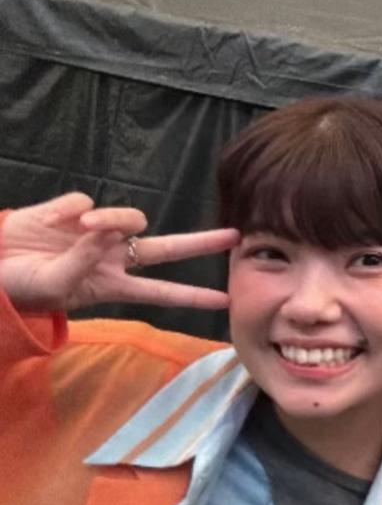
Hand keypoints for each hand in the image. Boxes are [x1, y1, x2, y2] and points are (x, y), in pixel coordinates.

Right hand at [0, 194, 239, 313]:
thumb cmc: (22, 287)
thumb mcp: (56, 285)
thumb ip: (84, 261)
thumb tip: (110, 231)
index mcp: (110, 285)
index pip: (160, 292)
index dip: (191, 297)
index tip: (225, 300)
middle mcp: (111, 257)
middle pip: (165, 248)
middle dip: (200, 243)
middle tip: (236, 236)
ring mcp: (95, 232)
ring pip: (126, 218)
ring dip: (111, 220)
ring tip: (80, 228)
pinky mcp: (75, 209)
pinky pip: (84, 204)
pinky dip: (67, 213)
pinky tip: (48, 224)